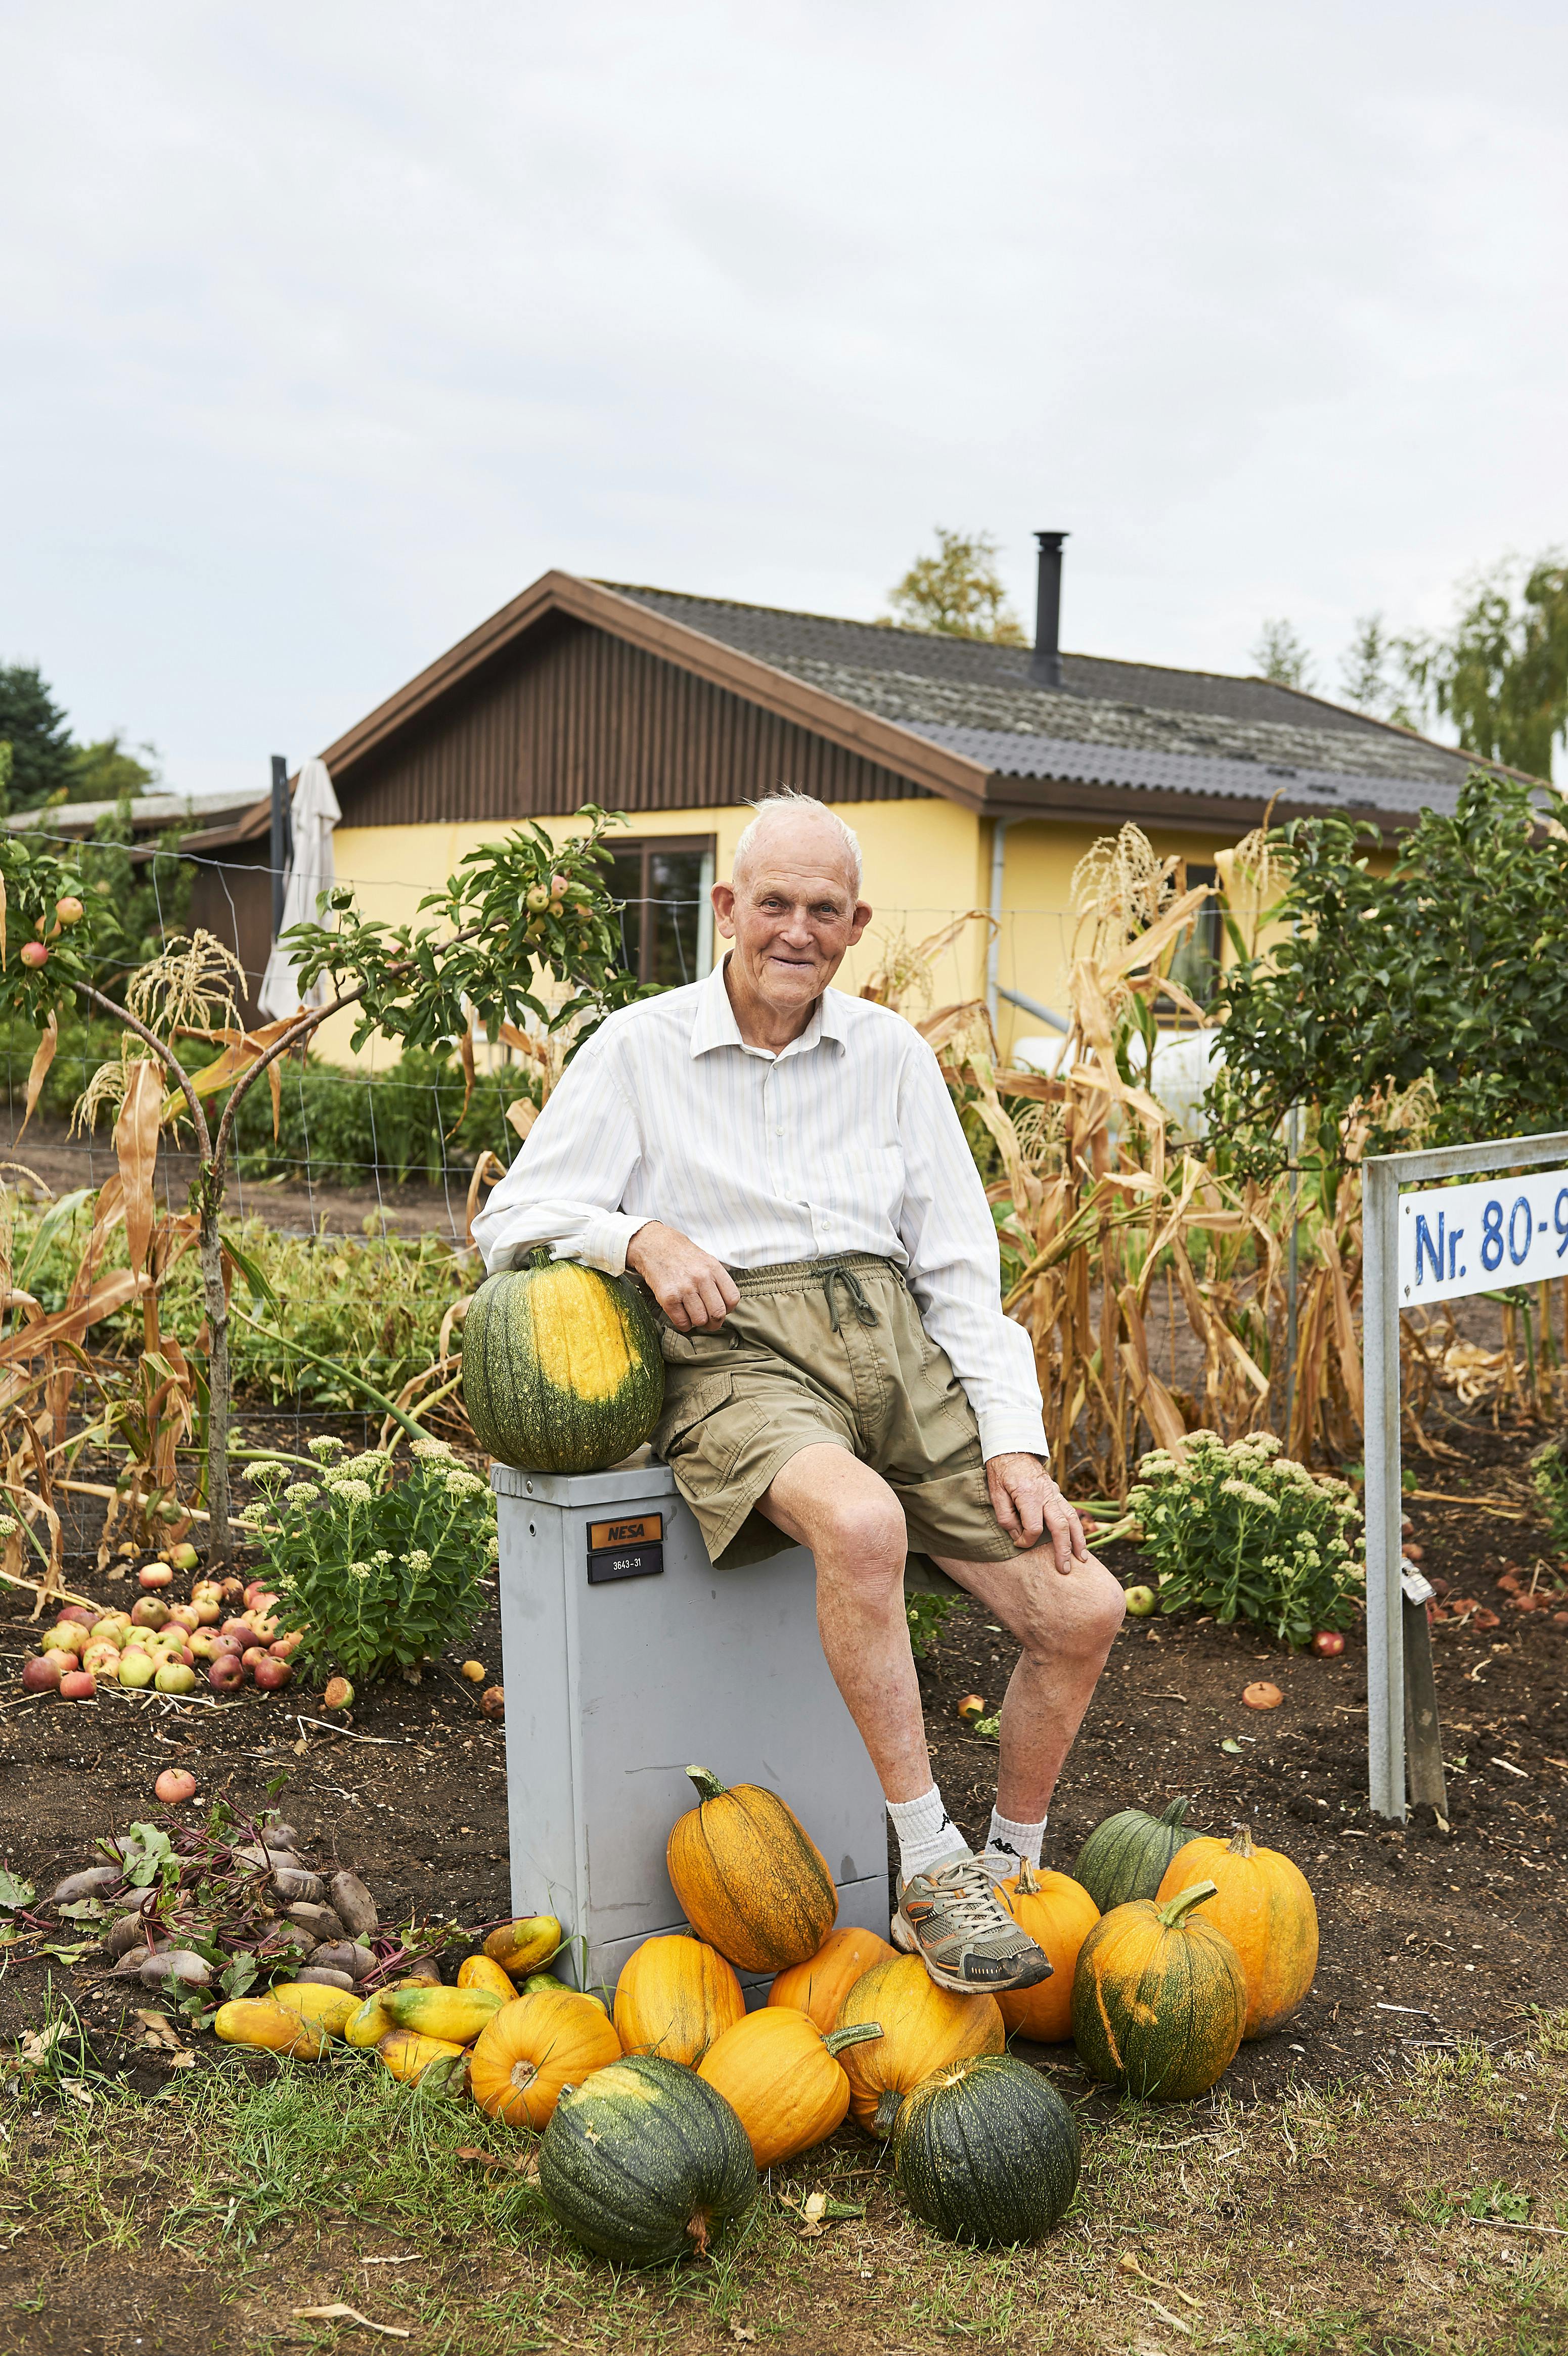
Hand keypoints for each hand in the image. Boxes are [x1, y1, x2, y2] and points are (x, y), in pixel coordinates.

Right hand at [625, 1221, 739, 1333]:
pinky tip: (681, 1315)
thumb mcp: (706, 1260)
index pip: (732, 1299)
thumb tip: (725, 1306)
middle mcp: (700, 1278)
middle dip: (714, 1322)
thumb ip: (717, 1280)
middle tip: (709, 1321)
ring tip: (692, 1314)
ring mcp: (683, 1288)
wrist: (653, 1245)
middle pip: (718, 1313)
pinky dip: (684, 1324)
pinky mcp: (667, 1298)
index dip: (728, 1310)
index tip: (721, 1310)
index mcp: (713, 1268)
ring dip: (697, 1322)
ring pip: (700, 1320)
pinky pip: (682, 1322)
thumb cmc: (681, 1255)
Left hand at [985, 1454, 1086, 1572]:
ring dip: (1078, 1541)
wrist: (1013, 1449)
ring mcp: (1055, 1494)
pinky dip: (1078, 1528)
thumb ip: (1006, 1517)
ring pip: (1072, 1519)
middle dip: (1064, 1550)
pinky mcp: (1057, 1493)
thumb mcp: (995, 1493)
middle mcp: (1046, 1495)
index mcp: (1029, 1495)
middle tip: (1064, 1569)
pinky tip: (1079, 1541)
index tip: (1019, 1543)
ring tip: (1081, 1559)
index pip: (1034, 1527)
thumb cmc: (1001, 1472)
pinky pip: (1071, 1512)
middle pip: (1061, 1526)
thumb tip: (1018, 1536)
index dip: (1027, 1540)